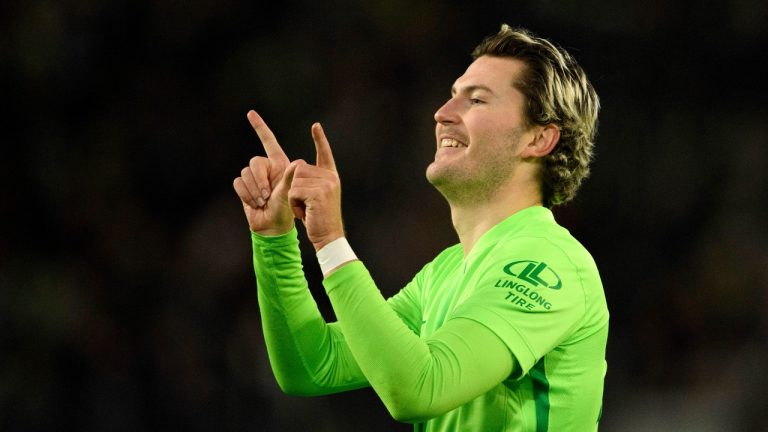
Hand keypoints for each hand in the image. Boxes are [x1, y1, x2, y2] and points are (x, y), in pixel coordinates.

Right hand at [233, 110, 295, 234]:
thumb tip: (299, 163)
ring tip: (262, 202)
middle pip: (254, 161)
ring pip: (245, 173)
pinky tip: (254, 204)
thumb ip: (291, 178)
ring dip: (253, 190)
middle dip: (260, 180)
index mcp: (279, 164)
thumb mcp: (289, 193)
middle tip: (267, 196)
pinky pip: (238, 183)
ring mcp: (254, 177)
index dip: (260, 127)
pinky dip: (246, 195)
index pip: (268, 141)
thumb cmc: (285, 210)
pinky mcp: (243, 187)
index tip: (251, 113)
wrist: (272, 226)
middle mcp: (266, 168)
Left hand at [289, 123, 344, 250]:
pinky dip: (294, 203)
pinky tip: (305, 213)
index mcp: (331, 176)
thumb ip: (311, 181)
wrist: (328, 236)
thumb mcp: (317, 196)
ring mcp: (326, 184)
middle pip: (298, 168)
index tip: (316, 126)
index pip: (325, 153)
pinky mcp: (318, 192)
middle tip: (305, 204)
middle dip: (295, 188)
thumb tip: (297, 166)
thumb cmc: (318, 218)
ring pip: (294, 180)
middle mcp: (330, 177)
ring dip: (293, 197)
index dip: (320, 139)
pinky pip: (294, 191)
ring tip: (305, 209)